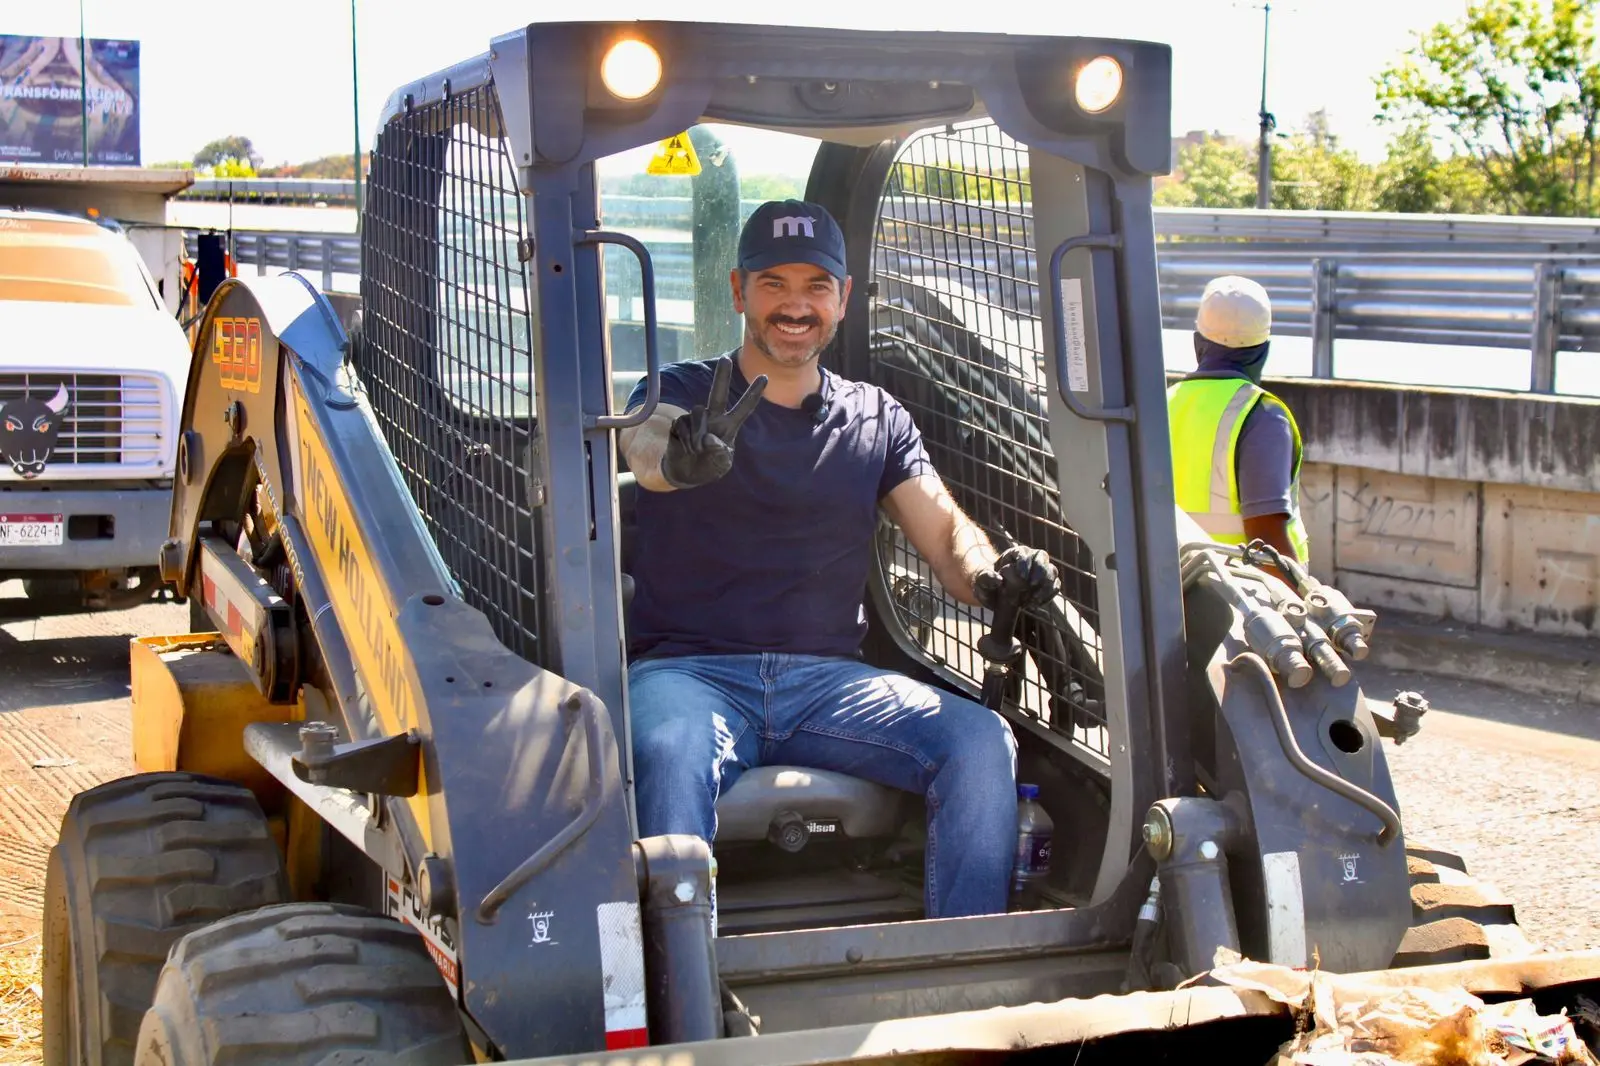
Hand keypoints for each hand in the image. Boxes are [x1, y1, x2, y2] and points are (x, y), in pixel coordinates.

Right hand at [660, 358, 766, 488]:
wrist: (685, 473)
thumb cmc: (708, 467)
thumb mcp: (721, 465)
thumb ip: (720, 453)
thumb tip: (709, 437)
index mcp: (729, 426)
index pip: (744, 407)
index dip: (753, 393)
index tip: (765, 376)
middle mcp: (713, 417)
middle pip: (718, 394)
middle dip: (722, 376)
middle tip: (725, 358)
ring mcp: (696, 418)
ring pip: (698, 413)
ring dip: (697, 435)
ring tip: (696, 450)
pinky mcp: (681, 422)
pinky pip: (683, 425)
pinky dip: (685, 440)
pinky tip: (685, 448)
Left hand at [974, 545, 1059, 610]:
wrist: (994, 593)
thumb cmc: (986, 584)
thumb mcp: (981, 581)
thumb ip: (986, 578)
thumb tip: (998, 579)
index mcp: (1014, 553)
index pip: (1024, 552)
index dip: (1025, 563)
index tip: (1022, 576)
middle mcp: (1030, 558)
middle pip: (1042, 557)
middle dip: (1040, 571)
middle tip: (1032, 584)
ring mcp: (1040, 571)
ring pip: (1052, 571)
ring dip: (1046, 584)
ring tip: (1034, 598)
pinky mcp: (1046, 584)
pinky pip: (1055, 586)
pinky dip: (1049, 594)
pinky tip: (1037, 603)